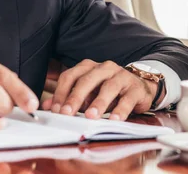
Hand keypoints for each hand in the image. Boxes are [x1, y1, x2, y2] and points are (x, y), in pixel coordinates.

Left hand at [41, 59, 157, 120]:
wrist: (140, 87)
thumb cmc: (109, 90)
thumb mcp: (87, 93)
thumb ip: (68, 97)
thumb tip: (47, 107)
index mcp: (89, 67)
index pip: (70, 76)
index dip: (61, 93)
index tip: (55, 110)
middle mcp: (104, 68)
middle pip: (87, 80)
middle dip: (75, 97)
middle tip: (67, 113)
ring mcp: (121, 76)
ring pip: (108, 88)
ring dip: (99, 103)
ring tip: (90, 116)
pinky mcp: (136, 88)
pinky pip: (127, 99)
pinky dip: (120, 110)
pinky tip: (114, 120)